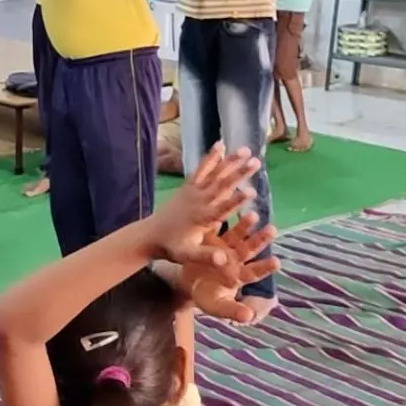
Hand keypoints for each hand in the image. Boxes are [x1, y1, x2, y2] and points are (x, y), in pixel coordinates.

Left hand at [144, 143, 258, 265]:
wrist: (150, 235)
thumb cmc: (172, 247)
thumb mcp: (188, 256)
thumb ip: (206, 257)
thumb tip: (224, 259)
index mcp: (202, 219)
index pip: (222, 209)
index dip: (237, 200)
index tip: (253, 191)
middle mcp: (199, 201)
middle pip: (221, 185)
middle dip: (239, 173)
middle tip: (256, 161)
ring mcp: (192, 191)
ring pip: (213, 173)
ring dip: (229, 160)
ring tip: (245, 149)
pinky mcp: (187, 186)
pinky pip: (200, 169)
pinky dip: (210, 158)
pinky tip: (220, 145)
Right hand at [179, 212, 279, 322]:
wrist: (188, 284)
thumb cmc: (206, 297)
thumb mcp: (217, 306)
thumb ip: (232, 310)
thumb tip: (249, 317)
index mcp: (239, 276)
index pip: (254, 271)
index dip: (264, 267)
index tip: (277, 262)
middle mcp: (235, 259)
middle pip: (250, 249)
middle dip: (261, 239)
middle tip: (273, 229)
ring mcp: (224, 247)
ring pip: (237, 235)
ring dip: (245, 225)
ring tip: (253, 215)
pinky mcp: (211, 239)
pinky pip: (218, 227)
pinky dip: (222, 217)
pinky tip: (229, 203)